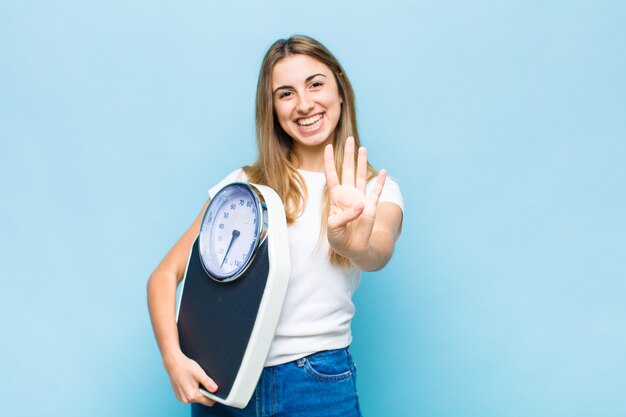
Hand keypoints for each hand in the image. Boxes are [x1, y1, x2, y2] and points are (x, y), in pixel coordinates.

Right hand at [164, 351, 218, 406]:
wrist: (173, 363)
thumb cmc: (186, 366)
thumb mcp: (200, 373)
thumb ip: (208, 382)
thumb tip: (215, 389)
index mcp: (192, 395)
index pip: (209, 401)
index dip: (214, 396)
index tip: (215, 389)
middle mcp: (186, 400)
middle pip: (202, 400)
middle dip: (206, 393)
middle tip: (203, 381)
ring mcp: (182, 398)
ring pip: (196, 398)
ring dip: (199, 391)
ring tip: (196, 381)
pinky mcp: (179, 396)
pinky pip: (190, 396)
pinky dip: (193, 391)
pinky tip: (191, 382)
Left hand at [323, 136, 385, 260]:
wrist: (353, 249)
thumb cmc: (339, 239)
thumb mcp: (334, 228)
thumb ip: (345, 216)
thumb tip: (361, 206)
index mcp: (336, 198)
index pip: (332, 175)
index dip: (330, 162)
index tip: (328, 147)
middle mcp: (348, 195)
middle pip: (348, 170)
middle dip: (348, 155)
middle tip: (349, 139)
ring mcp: (360, 199)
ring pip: (361, 176)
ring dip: (362, 162)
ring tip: (362, 148)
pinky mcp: (371, 207)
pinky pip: (376, 192)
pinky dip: (379, 182)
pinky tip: (383, 171)